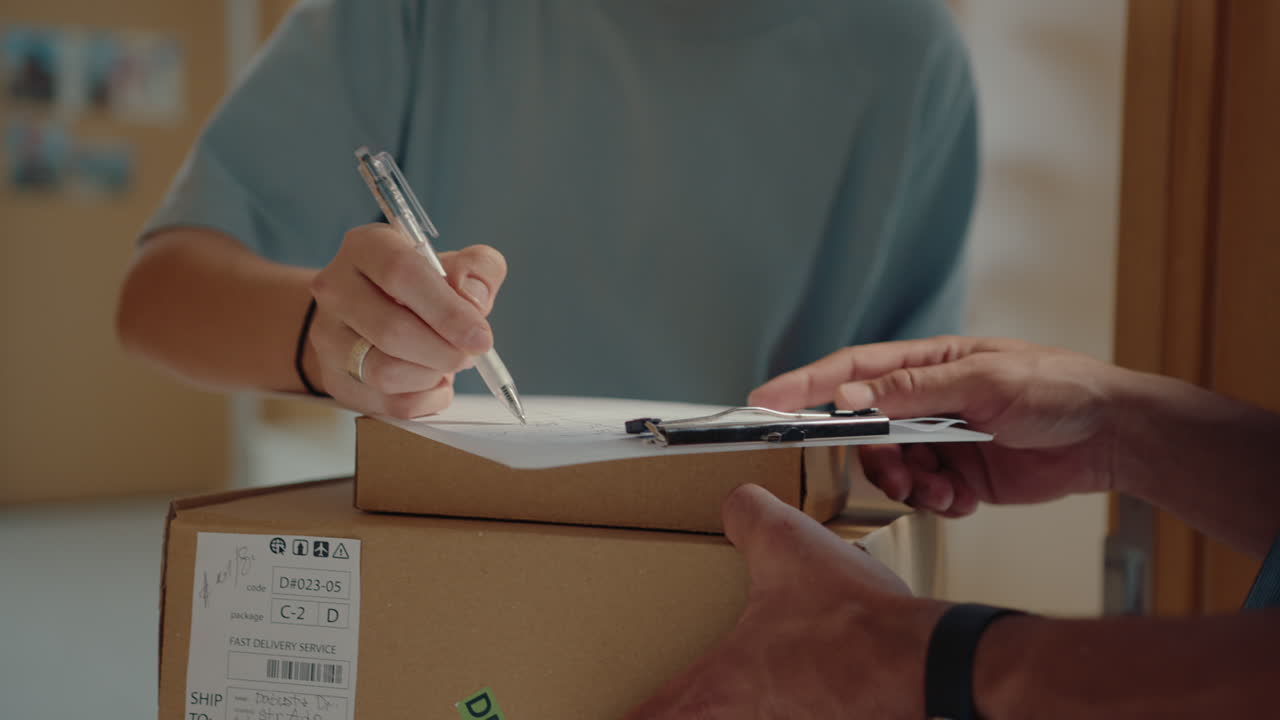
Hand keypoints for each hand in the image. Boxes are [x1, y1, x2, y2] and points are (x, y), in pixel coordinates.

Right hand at [306, 223, 506, 416]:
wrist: (371, 316)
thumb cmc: (419, 289)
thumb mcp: (454, 265)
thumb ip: (478, 270)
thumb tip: (474, 298)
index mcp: (366, 247)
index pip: (402, 273)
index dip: (447, 310)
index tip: (480, 337)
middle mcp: (336, 288)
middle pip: (392, 330)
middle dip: (444, 351)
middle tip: (470, 354)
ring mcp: (328, 336)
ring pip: (385, 372)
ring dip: (432, 375)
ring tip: (447, 362)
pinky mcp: (335, 378)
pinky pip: (388, 404)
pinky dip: (425, 399)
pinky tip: (434, 382)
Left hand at [625, 484, 944, 718]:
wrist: (924, 662)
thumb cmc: (855, 622)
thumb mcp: (787, 544)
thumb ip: (748, 516)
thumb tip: (735, 503)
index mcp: (719, 688)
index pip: (650, 719)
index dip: (627, 716)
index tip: (612, 711)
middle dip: (676, 715)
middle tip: (663, 704)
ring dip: (730, 714)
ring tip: (733, 698)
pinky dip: (785, 713)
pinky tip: (797, 697)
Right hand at [748, 336, 1124, 515]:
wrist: (1112, 438)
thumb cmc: (1059, 388)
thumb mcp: (984, 382)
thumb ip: (914, 390)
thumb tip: (852, 394)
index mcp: (927, 363)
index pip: (850, 371)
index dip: (804, 385)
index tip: (764, 400)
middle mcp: (927, 401)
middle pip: (865, 430)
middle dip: (873, 457)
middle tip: (896, 472)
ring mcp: (942, 440)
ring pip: (890, 469)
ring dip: (907, 486)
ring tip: (941, 490)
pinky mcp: (960, 477)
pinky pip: (923, 495)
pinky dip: (935, 504)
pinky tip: (963, 500)